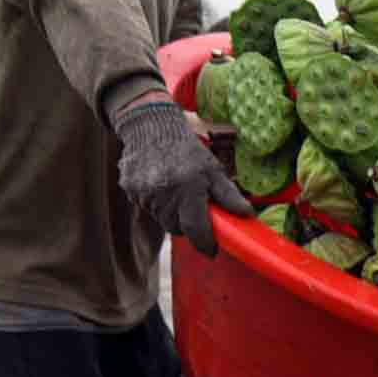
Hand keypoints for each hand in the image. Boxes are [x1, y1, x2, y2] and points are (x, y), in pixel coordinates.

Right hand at [114, 95, 233, 254]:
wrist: (151, 126)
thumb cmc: (187, 150)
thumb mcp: (213, 170)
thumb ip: (228, 195)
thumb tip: (247, 214)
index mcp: (188, 188)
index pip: (196, 229)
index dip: (206, 244)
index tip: (212, 250)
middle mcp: (164, 192)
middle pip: (177, 228)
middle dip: (187, 223)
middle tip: (192, 204)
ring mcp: (144, 192)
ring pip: (161, 219)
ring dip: (170, 211)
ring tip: (175, 187)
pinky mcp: (130, 189)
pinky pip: (146, 207)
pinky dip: (154, 201)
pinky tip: (159, 182)